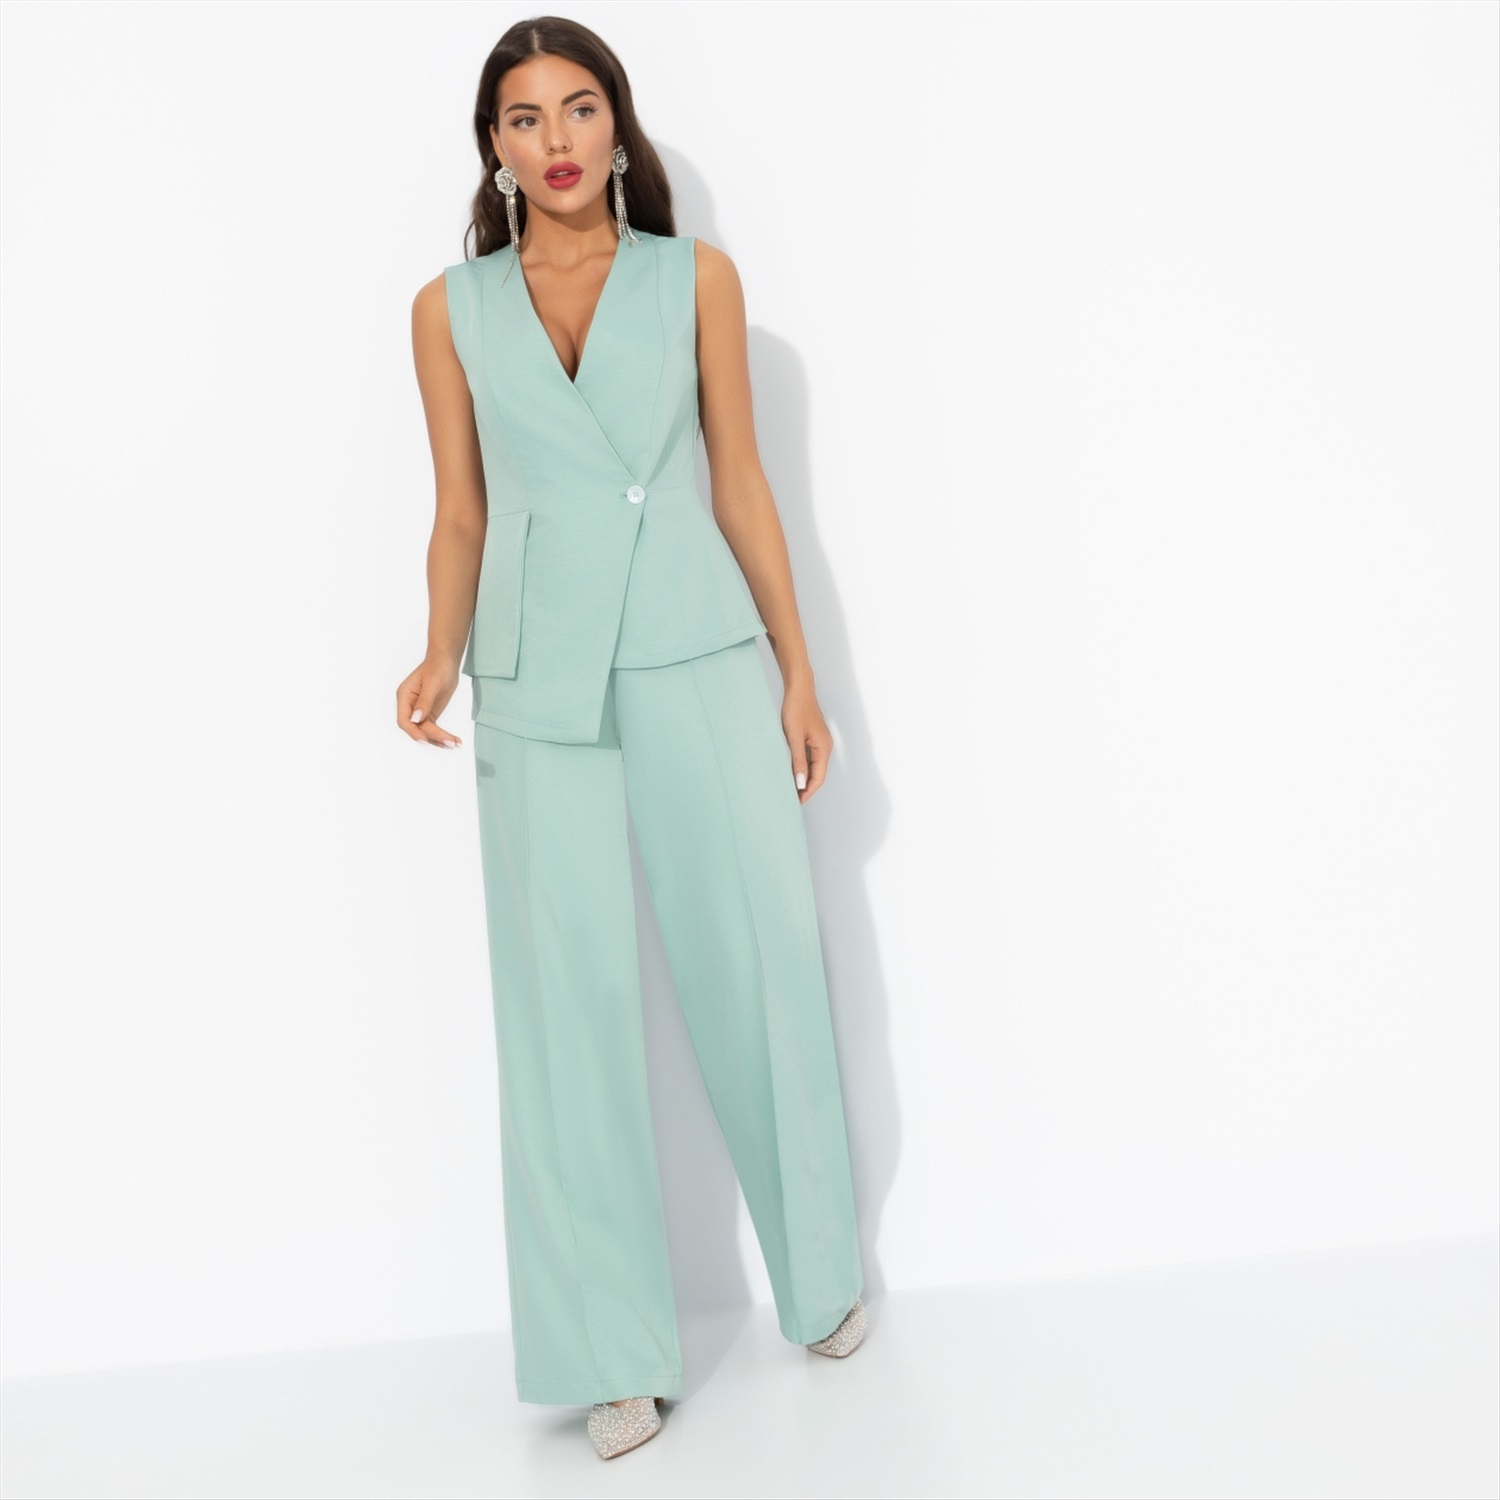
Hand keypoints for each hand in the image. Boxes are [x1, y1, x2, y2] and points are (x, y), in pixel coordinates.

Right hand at [397, 658, 463, 747]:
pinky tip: (454, 741)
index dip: (413, 732)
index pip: (404, 720)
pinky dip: (443, 735)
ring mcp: (419, 711)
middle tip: (449, 743)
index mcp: (404, 696)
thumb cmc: (438, 666)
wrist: (446, 661)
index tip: (425, 740)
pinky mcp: (429, 714)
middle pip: (416, 728)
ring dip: (439, 739)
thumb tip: (416, 719)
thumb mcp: (433, 683)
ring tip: (455, 744)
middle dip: (432, 737)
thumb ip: (424, 702)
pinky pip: (433, 728)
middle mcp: (409, 706)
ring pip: (426, 731)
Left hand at [781, 683, 832, 802]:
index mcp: (823, 748)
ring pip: (813, 766)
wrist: (798, 688)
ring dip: (803, 778)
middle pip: (817, 774)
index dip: (808, 791)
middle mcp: (824, 747)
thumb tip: (800, 784)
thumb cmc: (796, 709)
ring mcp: (819, 742)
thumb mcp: (794, 738)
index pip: (818, 778)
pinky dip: (801, 766)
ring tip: (789, 787)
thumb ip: (798, 762)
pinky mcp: (812, 737)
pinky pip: (809, 757)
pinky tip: (790, 770)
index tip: (797, 802)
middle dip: (806, 787)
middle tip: (791, 798)